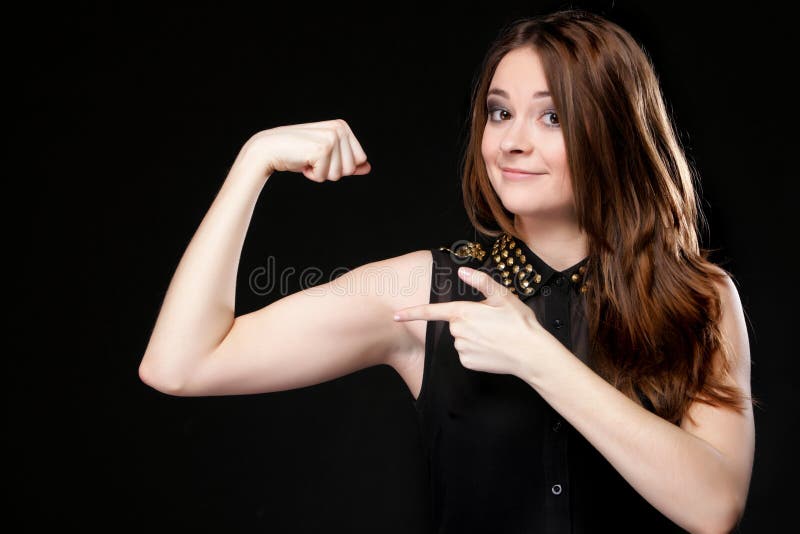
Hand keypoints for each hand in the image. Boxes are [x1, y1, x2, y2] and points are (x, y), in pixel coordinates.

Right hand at [239, 119, 371, 181]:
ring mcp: (332, 138)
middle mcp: (339, 129)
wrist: (270, 149)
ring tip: (307, 159)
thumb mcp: (326, 155)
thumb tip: (368, 168)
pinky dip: (313, 175)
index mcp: (343, 127)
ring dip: (321, 173)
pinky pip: (326, 176)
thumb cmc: (297, 152)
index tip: (322, 156)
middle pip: (351, 168)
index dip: (340, 165)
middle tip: (313, 159)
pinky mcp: (322, 149)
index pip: (360, 159)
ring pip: (339, 174)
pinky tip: (302, 162)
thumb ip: (348, 160)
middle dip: (331, 170)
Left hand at [393, 266, 563, 379]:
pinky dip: (477, 350)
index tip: (396, 315)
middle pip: (455, 323)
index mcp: (464, 312)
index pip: (432, 312)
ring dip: (474, 336)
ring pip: (461, 338)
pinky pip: (466, 353)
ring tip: (496, 336)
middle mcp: (459, 332)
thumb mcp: (503, 296)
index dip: (412, 313)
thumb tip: (463, 270)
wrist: (532, 354)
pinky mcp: (468, 363)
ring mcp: (462, 349)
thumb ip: (480, 281)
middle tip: (493, 323)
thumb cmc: (519, 323)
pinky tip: (493, 349)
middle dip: (469, 321)